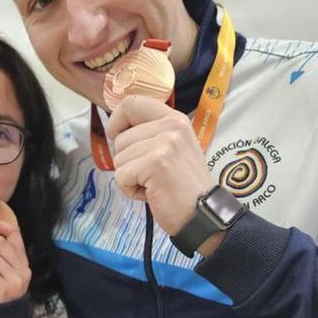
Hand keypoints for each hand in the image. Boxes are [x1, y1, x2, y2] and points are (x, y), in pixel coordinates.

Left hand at [107, 95, 212, 236]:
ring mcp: (164, 143)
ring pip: (118, 158)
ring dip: (130, 177)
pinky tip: (152, 193)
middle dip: (127, 161)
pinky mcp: (155, 163)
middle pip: (119, 138)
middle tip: (151, 174)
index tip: (118, 137)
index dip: (116, 121)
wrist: (202, 214)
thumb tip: (115, 128)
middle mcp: (171, 125)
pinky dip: (130, 190)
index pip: (131, 103)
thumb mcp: (172, 148)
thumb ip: (150, 133)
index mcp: (174, 118)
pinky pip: (121, 176)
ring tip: (154, 184)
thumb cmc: (182, 185)